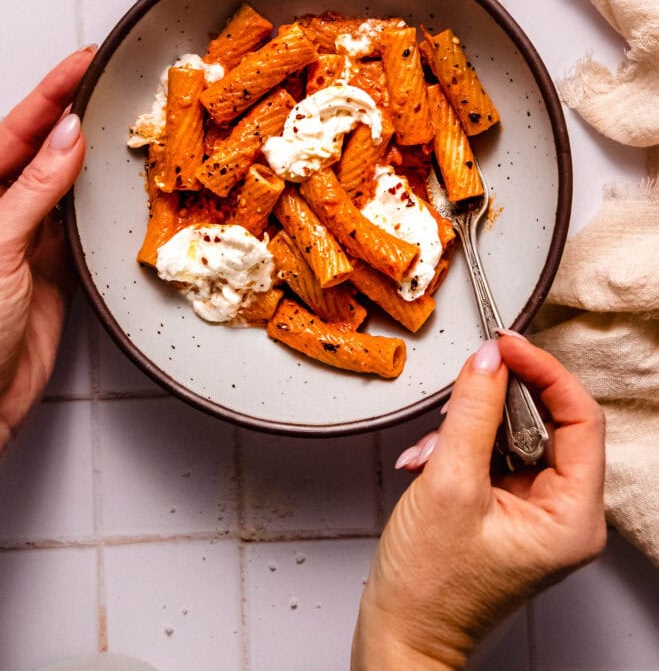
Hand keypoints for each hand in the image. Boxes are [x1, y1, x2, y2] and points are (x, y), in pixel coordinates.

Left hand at [0, 47, 93, 485]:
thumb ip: (35, 191)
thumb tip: (67, 137)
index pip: (16, 130)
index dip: (52, 93)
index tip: (85, 62)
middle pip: (44, 150)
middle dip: (77, 115)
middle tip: (115, 82)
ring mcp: (28, 236)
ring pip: (68, 184)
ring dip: (95, 158)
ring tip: (126, 122)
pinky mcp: (55, 266)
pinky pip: (84, 223)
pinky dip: (104, 203)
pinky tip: (121, 181)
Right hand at [351, 333, 605, 669]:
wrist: (401, 636)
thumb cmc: (429, 588)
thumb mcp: (448, 484)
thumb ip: (472, 412)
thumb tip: (489, 360)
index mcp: (573, 516)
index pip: (580, 417)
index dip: (544, 371)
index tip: (508, 344)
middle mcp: (565, 514)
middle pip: (550, 421)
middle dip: (498, 401)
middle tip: (468, 378)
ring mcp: (538, 513)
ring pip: (516, 434)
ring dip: (469, 426)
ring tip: (433, 448)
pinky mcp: (509, 510)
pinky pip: (495, 454)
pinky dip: (460, 447)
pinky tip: (428, 461)